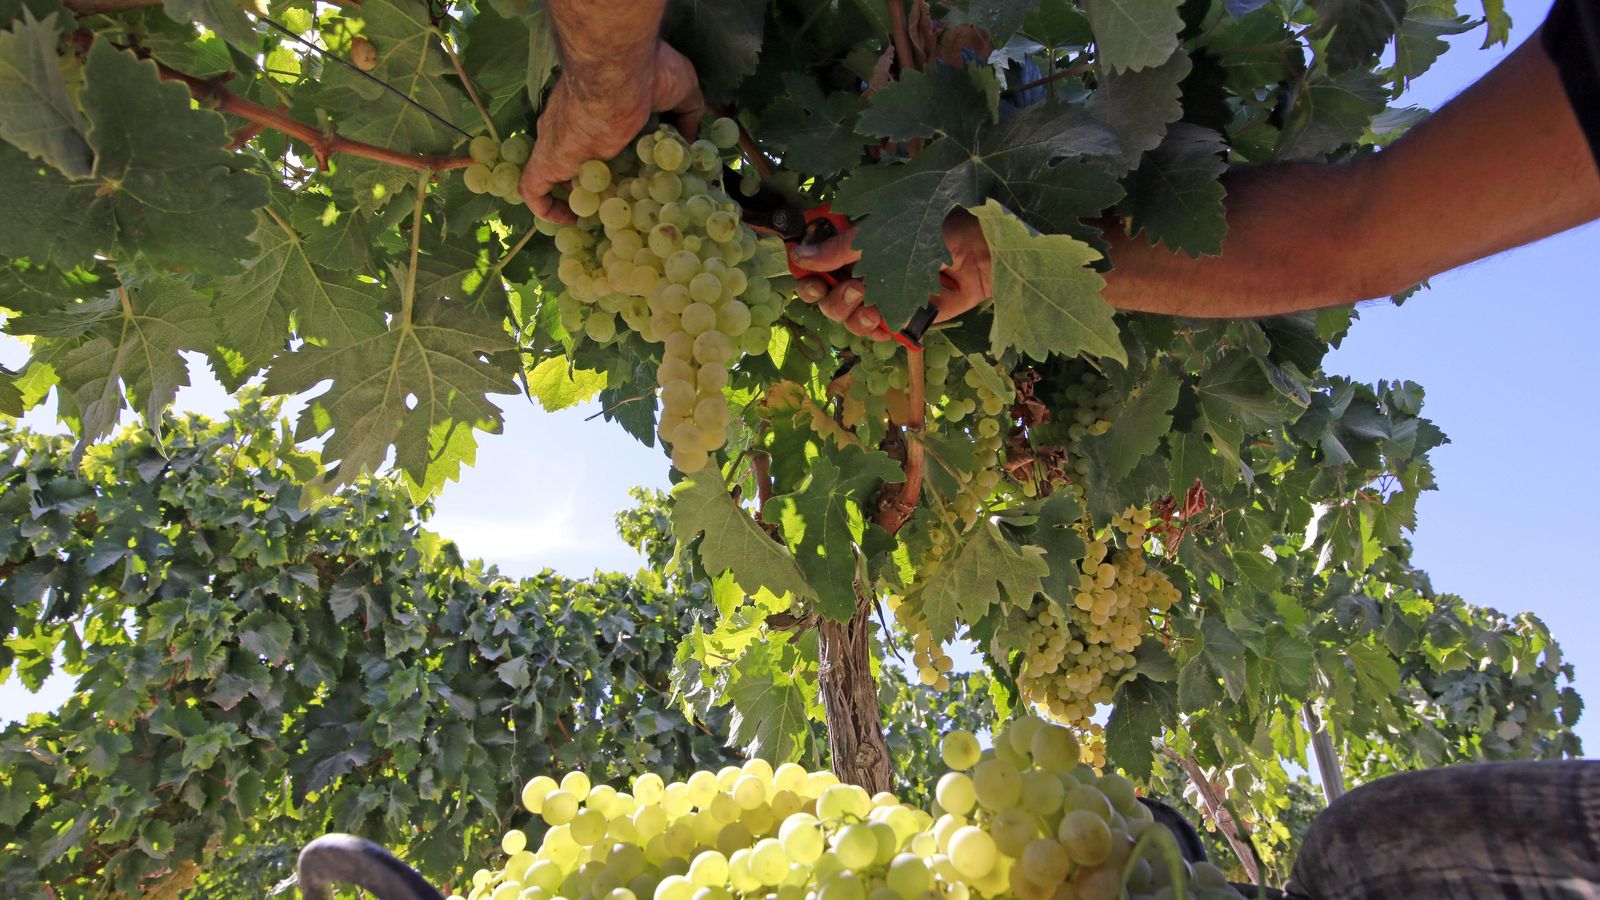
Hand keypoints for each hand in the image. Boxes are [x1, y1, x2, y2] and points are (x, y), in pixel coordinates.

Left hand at [519, 41, 704, 222]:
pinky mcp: (549, 159)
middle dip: (594, 177)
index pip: (601, 133)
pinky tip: (569, 222)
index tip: (633, 173)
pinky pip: (534, 190)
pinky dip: (546, 208)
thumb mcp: (683, 90)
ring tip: (601, 216)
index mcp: (600, 106)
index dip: (615, 153)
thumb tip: (689, 143)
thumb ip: (688, 116)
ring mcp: (558, 141)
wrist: (616, 74)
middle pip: (579, 156)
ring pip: (559, 174)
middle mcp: (576, 123)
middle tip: (619, 200)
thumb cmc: (647, 72)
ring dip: (576, 194)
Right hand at [791, 210, 991, 337]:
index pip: (813, 260)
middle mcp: (861, 270)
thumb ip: (841, 247)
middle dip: (829, 296)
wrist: (981, 255)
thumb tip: (799, 255)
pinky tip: (884, 320)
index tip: (805, 273)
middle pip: (822, 295)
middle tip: (851, 288)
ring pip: (843, 316)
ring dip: (850, 313)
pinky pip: (871, 333)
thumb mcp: (883, 231)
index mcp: (853, 245)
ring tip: (873, 304)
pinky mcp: (898, 317)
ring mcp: (879, 296)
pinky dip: (872, 329)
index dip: (804, 271)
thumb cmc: (936, 228)